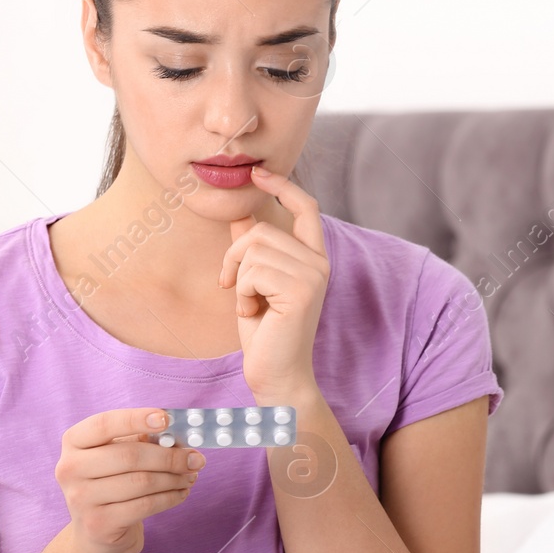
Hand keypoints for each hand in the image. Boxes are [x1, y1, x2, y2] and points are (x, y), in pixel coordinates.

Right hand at [55, 408, 204, 552]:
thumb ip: (142, 441)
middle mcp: (69, 469)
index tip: (166, 418)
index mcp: (74, 442)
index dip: (136, 419)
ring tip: (191, 476)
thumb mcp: (118, 456)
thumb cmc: (112, 483)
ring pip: (142, 482)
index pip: (104, 424)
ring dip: (175, 478)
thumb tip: (178, 438)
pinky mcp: (98, 524)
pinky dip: (171, 497)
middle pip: (129, 455)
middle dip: (170, 456)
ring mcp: (81, 498)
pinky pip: (145, 505)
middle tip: (197, 458)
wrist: (95, 533)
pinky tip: (181, 493)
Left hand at [218, 165, 329, 402]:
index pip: (306, 208)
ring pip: (254, 249)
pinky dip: (242, 293)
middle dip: (235, 256)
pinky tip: (253, 314)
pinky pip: (252, 271)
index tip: (258, 174)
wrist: (276, 377)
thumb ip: (252, 250)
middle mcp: (319, 263)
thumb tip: (242, 214)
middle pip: (263, 229)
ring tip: (248, 305)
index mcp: (313, 259)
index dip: (283, 187)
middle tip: (234, 289)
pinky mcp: (301, 291)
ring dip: (238, 278)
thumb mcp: (254, 284)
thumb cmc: (265, 334)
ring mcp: (314, 276)